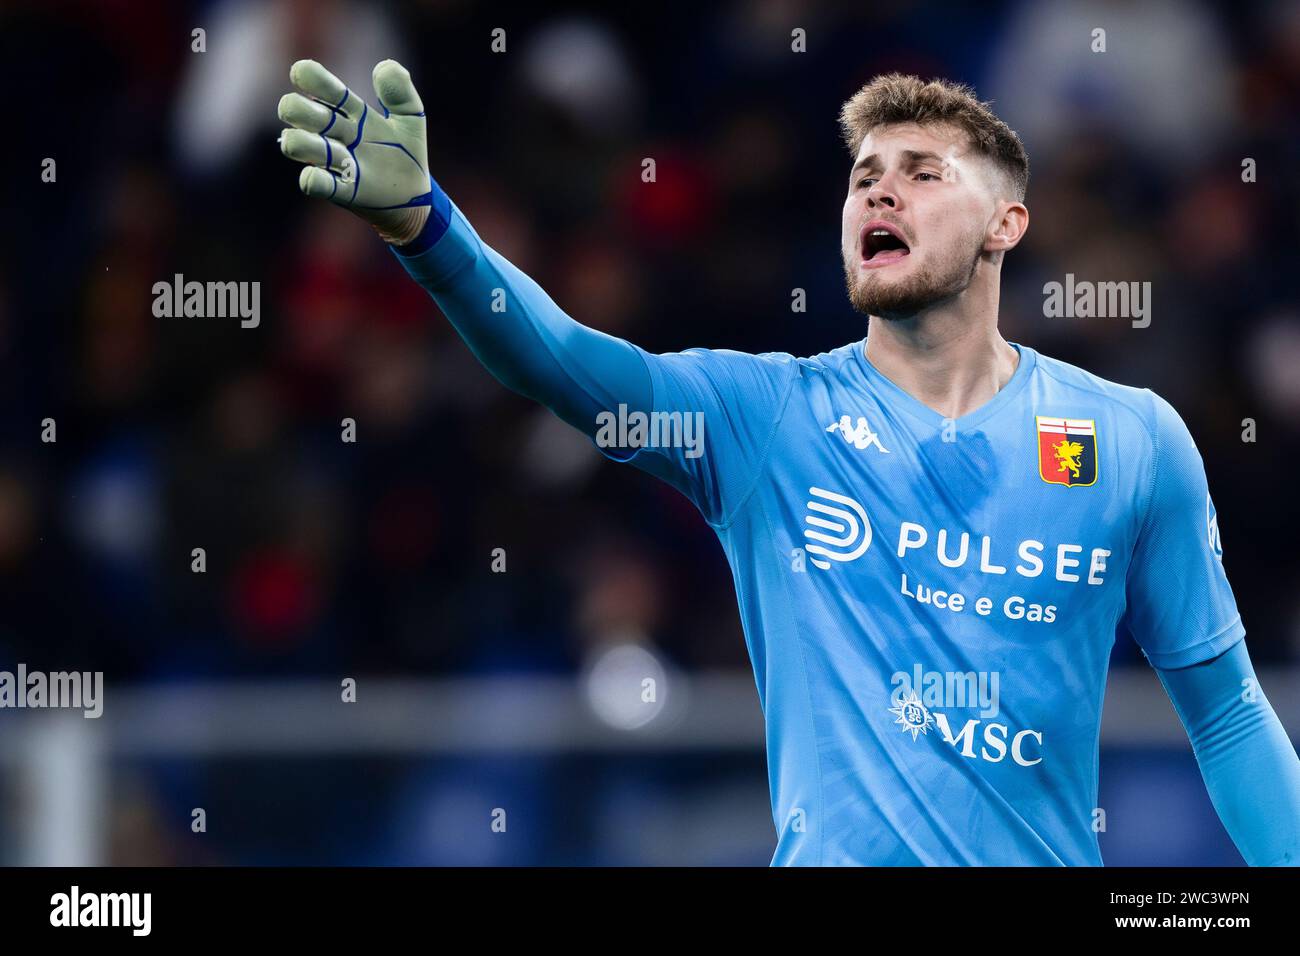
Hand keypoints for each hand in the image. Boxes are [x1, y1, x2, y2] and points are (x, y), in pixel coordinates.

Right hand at [278, 59, 431, 243]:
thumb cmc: (407, 154)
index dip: (309, 76)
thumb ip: (400, 92)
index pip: (320, 86)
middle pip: (296, 111)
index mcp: (350, 112)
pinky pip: (314, 183)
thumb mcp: (411, 117)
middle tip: (324, 120)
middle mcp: (336, 134)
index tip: (303, 74)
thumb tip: (381, 67)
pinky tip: (316, 176)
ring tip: (334, 150)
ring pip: (296, 144)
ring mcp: (336, 162)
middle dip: (299, 109)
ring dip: (305, 143)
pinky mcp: (341, 191)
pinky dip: (312, 179)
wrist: (416, 196)